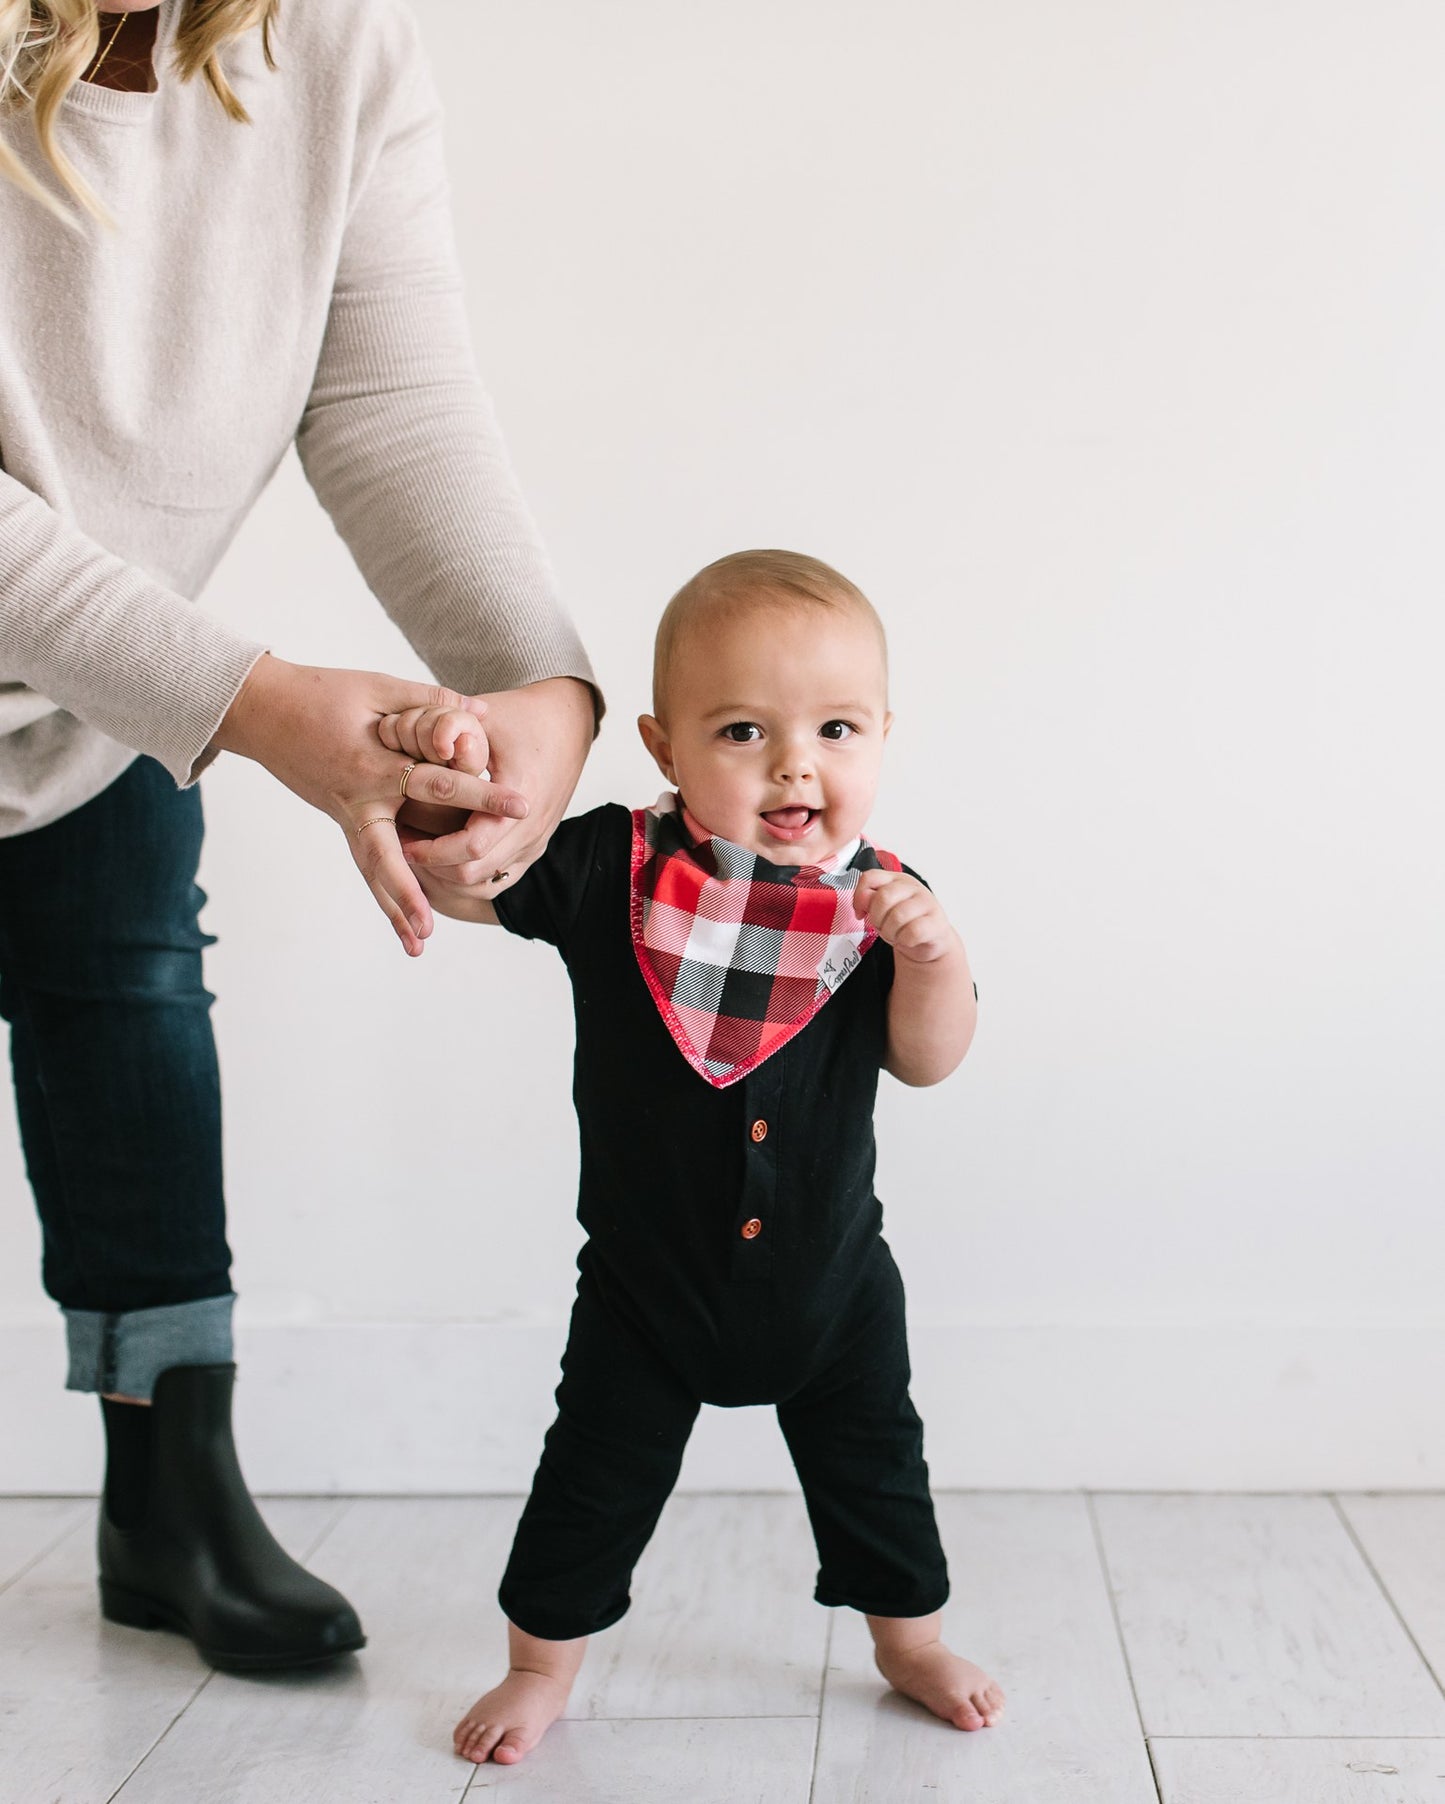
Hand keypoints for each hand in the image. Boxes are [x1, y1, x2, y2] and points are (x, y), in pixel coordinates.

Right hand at [212, 655, 527, 956]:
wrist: (262, 710)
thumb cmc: (321, 693)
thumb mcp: (377, 688)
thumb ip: (429, 702)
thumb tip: (481, 713)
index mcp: (373, 765)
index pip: (437, 784)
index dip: (481, 792)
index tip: (520, 806)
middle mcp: (358, 801)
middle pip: (387, 857)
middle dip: (411, 892)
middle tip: (432, 927)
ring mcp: (346, 815)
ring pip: (373, 871)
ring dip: (394, 909)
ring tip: (418, 946)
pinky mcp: (342, 820)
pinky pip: (366, 862)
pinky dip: (384, 892)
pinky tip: (401, 921)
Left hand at [399, 676, 594, 901]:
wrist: (568, 723)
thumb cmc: (522, 717)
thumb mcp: (483, 719)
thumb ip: (449, 731)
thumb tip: (422, 750)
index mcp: (521, 798)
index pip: (471, 846)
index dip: (431, 850)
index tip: (401, 841)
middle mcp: (531, 829)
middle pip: (473, 873)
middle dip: (432, 866)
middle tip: (401, 847)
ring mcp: (535, 843)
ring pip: (484, 883)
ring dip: (448, 874)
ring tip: (420, 851)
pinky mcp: (534, 847)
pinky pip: (498, 879)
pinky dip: (469, 876)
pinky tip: (444, 855)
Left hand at [853, 869, 959, 964]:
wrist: (927, 942)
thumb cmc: (902, 923)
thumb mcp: (881, 910)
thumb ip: (869, 900)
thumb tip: (861, 902)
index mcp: (897, 880)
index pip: (870, 877)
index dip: (859, 897)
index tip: (861, 912)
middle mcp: (913, 887)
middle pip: (883, 897)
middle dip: (877, 918)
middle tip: (882, 926)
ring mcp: (927, 903)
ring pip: (897, 916)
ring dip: (890, 932)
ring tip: (895, 934)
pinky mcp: (937, 923)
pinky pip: (913, 932)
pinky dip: (904, 940)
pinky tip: (907, 940)